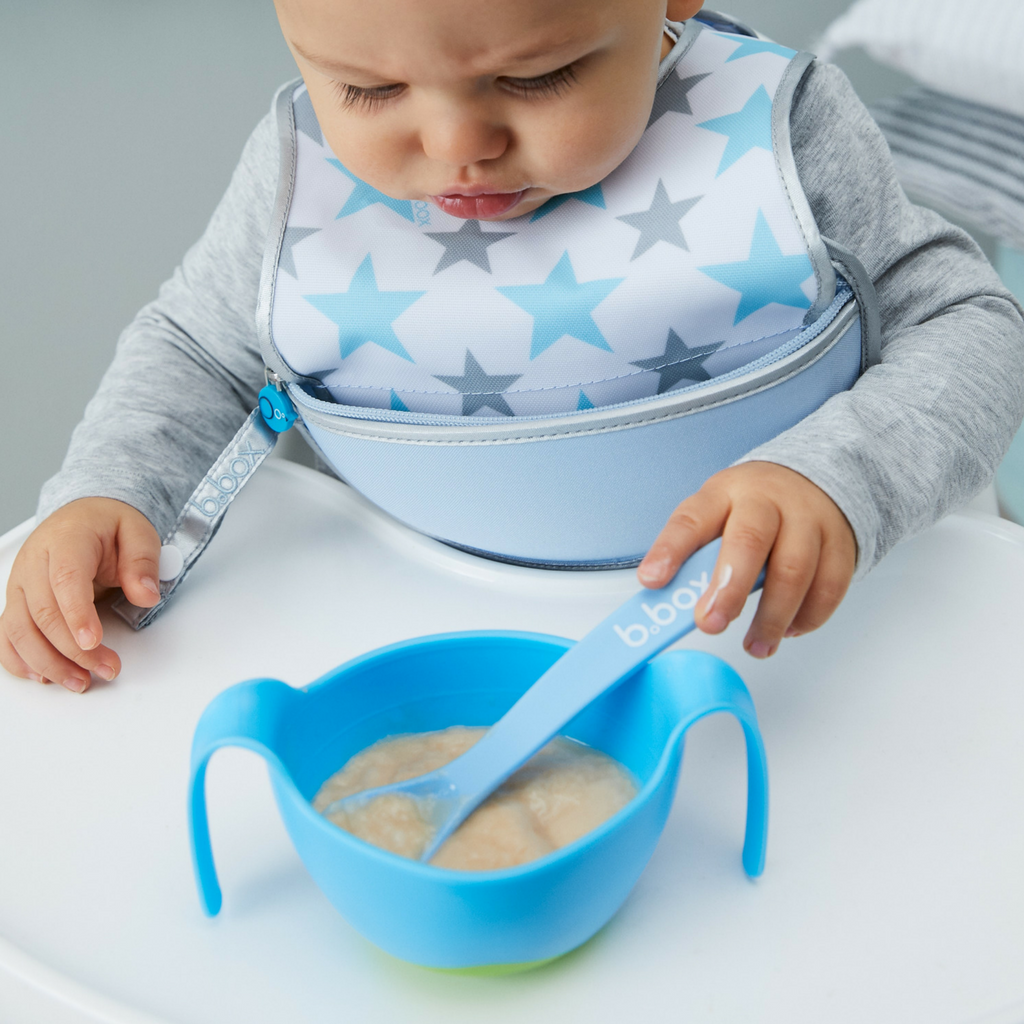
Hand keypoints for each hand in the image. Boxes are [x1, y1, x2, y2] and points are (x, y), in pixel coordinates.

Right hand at [1, 498, 161, 692]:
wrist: (83, 518)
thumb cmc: (108, 526)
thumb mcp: (138, 532)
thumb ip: (143, 562)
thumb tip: (146, 594)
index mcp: (66, 540)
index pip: (65, 580)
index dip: (76, 614)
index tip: (93, 641)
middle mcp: (34, 563)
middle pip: (42, 613)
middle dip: (72, 649)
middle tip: (105, 667)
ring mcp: (21, 584)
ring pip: (20, 630)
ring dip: (48, 662)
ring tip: (81, 681)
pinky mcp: (17, 602)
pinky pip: (8, 635)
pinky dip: (21, 660)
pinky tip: (43, 676)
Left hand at [637, 462, 856, 656]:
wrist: (811, 480)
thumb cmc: (749, 509)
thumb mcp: (714, 516)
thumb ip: (695, 555)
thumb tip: (668, 602)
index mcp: (723, 494)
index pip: (691, 519)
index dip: (670, 550)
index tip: (652, 581)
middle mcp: (766, 502)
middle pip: (748, 541)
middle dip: (728, 589)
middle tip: (710, 623)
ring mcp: (808, 519)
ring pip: (794, 569)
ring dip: (772, 617)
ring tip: (755, 646)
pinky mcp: (840, 543)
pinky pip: (829, 585)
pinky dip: (809, 616)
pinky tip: (789, 629)